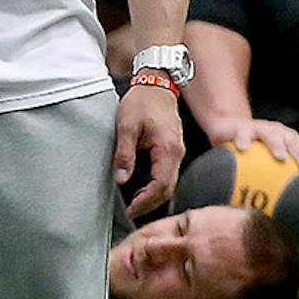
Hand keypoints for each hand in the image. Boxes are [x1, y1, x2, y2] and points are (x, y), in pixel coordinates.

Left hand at [115, 83, 184, 216]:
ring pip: (170, 183)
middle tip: (131, 213)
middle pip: (169, 189)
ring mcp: (177, 152)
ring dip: (154, 197)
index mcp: (168, 150)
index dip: (146, 201)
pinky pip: (167, 174)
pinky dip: (156, 186)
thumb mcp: (126, 127)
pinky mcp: (172, 150)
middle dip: (150, 204)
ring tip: (134, 205)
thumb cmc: (141, 103)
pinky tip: (142, 190)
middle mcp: (177, 154)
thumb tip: (121, 180)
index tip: (130, 210)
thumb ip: (124, 154)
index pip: (161, 185)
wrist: (155, 85)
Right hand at [195, 114, 298, 191]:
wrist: (226, 128)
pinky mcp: (243, 127)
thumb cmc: (248, 153)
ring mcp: (262, 129)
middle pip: (296, 145)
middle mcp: (280, 134)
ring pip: (273, 136)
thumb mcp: (261, 166)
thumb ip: (272, 183)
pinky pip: (243, 134)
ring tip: (280, 157)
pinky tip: (243, 149)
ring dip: (278, 145)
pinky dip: (244, 140)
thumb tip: (278, 213)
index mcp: (291, 144)